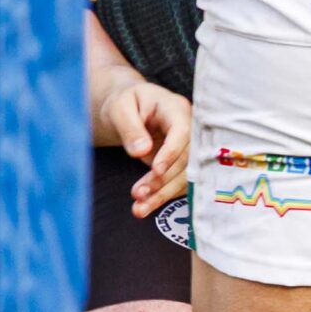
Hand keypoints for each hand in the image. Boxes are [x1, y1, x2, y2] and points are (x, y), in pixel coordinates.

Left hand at [91, 72, 191, 216]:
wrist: (129, 108)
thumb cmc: (124, 102)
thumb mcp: (119, 108)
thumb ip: (129, 128)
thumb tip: (141, 152)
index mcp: (177, 109)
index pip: (182, 132)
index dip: (171, 153)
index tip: (156, 171)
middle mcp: (191, 129)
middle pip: (186, 159)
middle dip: (163, 180)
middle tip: (138, 195)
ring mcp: (190, 147)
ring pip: (185, 175)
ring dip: (163, 194)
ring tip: (139, 208)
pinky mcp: (184, 163)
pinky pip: (179, 182)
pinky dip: (163, 195)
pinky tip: (146, 206)